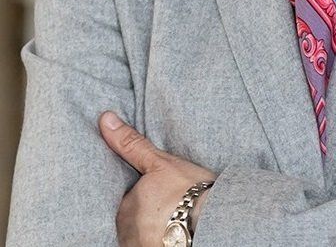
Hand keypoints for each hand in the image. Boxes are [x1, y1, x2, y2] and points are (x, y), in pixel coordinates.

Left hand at [98, 110, 216, 245]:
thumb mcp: (159, 162)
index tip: (154, 193)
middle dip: (143, 213)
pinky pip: (150, 243)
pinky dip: (158, 237)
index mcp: (125, 208)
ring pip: (141, 234)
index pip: (125, 200)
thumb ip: (131, 144)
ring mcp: (139, 246)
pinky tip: (172, 231)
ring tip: (170, 217)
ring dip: (151, 227)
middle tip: (165, 205)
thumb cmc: (187, 191)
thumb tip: (105, 119)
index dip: (139, 195)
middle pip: (131, 220)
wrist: (212, 222)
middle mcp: (127, 232)